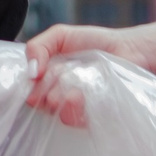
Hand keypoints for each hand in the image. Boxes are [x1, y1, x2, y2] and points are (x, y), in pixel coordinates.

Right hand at [21, 24, 150, 128]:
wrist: (129, 50)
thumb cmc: (95, 41)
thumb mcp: (60, 35)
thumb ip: (38, 47)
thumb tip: (30, 72)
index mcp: (45, 77)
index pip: (26, 88)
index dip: (27, 84)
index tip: (35, 76)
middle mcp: (55, 93)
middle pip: (36, 101)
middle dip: (41, 91)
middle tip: (55, 77)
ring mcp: (71, 107)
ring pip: (54, 112)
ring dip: (58, 100)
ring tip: (71, 90)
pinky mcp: (88, 117)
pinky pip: (73, 120)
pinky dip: (73, 109)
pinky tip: (80, 96)